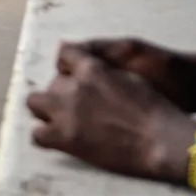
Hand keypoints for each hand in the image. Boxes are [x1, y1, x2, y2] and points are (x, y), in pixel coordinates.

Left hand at [27, 44, 195, 183]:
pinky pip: (37, 134)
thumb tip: (95, 69)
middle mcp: (72, 87)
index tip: (74, 77)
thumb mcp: (130, 77)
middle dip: (60, 92)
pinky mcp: (64, 138)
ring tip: (61, 121)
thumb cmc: (155, 108)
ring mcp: (65, 112)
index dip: (68, 67)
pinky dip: (44, 135)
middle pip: (50, 83)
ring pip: (34, 103)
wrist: (160, 141)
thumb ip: (106, 71)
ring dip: (46, 109)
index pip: (64, 55)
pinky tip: (57, 139)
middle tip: (75, 106)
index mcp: (91, 69)